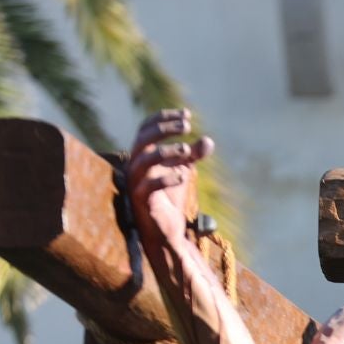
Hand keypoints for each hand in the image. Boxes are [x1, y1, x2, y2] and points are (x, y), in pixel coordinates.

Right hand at [127, 109, 210, 250]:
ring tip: (187, 150)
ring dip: (165, 151)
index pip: (147, 128)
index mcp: (143, 154)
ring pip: (143, 160)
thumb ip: (194, 155)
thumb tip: (208, 140)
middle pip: (143, 138)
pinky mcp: (141, 200)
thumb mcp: (184, 170)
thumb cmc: (170, 197)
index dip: (164, 117)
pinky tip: (183, 177)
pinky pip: (149, 186)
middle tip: (186, 126)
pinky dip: (166, 179)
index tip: (187, 114)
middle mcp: (136, 164)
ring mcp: (136, 182)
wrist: (166, 229)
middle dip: (164, 129)